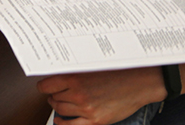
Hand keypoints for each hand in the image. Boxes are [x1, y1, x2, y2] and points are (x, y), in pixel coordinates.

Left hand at [38, 67, 166, 124]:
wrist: (141, 81)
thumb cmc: (119, 69)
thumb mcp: (92, 65)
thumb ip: (75, 71)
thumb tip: (57, 75)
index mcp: (75, 77)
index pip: (46, 86)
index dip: (44, 87)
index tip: (45, 87)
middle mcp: (78, 94)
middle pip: (54, 99)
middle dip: (53, 96)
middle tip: (56, 94)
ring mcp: (86, 109)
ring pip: (61, 111)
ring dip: (58, 108)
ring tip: (60, 104)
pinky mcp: (95, 121)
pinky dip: (63, 123)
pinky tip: (61, 120)